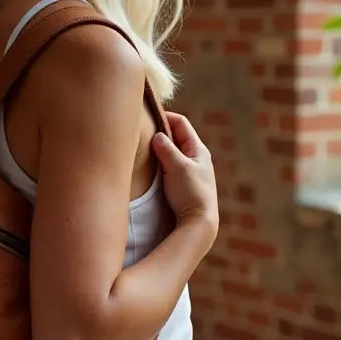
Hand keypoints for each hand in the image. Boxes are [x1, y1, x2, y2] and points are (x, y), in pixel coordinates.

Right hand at [151, 112, 218, 240]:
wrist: (199, 222)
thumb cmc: (191, 193)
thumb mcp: (178, 167)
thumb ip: (167, 149)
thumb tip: (157, 135)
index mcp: (198, 150)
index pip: (181, 123)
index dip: (164, 117)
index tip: (147, 117)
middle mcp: (196, 158)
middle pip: (176, 137)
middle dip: (160, 132)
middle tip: (142, 131)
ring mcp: (190, 171)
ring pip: (172, 152)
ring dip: (159, 148)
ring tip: (144, 148)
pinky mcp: (184, 184)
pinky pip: (170, 165)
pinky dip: (160, 161)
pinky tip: (151, 166)